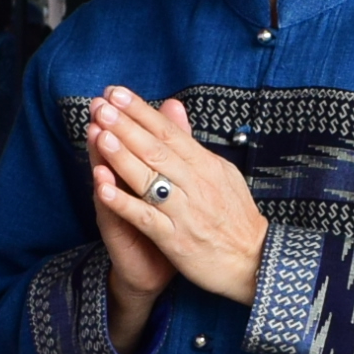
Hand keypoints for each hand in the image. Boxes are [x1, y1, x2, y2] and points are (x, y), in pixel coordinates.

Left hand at [88, 86, 263, 304]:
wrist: (253, 260)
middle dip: (126, 126)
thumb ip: (191, 142)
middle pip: (156, 149)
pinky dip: (124, 204)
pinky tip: (103, 190)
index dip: (141, 111)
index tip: (116, 93)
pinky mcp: (175, 239)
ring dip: (122, 156)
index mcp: (205, 165)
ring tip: (100, 135)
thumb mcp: (220, 172)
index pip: (169, 132)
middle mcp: (195, 184)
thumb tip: (173, 107)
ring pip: (150, 179)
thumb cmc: (234, 216)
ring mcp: (184, 211)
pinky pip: (146, 218)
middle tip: (101, 106)